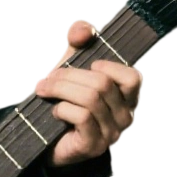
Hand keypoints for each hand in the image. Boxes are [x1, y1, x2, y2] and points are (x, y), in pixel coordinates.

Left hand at [36, 19, 142, 166]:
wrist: (46, 142)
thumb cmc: (65, 100)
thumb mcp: (72, 65)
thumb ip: (78, 40)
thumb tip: (83, 30)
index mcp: (128, 97)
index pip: (133, 76)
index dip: (108, 66)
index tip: (86, 65)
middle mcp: (127, 116)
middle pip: (102, 84)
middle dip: (68, 76)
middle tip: (46, 78)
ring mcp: (113, 134)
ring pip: (91, 99)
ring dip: (60, 90)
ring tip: (42, 90)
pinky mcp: (95, 146)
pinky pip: (82, 117)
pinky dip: (63, 109)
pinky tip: (54, 111)